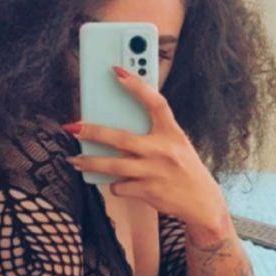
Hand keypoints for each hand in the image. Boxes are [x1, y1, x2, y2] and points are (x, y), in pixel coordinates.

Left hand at [62, 67, 228, 234]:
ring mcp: (154, 172)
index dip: (137, 85)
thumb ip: (154, 132)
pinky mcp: (148, 192)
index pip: (156, 103)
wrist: (202, 203)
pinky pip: (120, 186)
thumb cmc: (184, 168)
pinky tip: (116, 182)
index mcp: (173, 133)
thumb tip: (118, 122)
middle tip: (73, 127)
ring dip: (90, 162)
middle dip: (93, 131)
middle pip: (121, 138)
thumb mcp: (177, 144)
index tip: (116, 71)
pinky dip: (115, 184)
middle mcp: (163, 151)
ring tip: (74, 159)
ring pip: (113, 165)